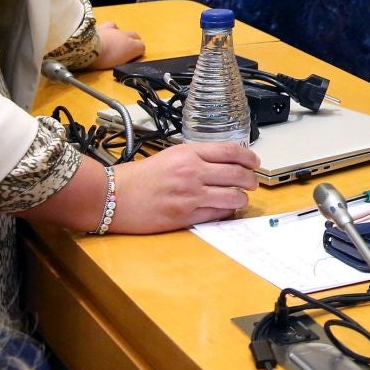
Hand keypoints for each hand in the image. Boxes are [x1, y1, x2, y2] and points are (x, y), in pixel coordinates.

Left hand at [91, 21, 144, 69]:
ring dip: (121, 35)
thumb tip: (126, 58)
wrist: (87, 47)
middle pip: (135, 36)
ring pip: (122, 30)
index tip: (133, 56)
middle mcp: (125, 35)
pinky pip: (110, 26)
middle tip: (127, 49)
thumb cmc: (103, 60)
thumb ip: (124, 60)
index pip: (141, 46)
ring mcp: (114, 30)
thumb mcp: (117, 65)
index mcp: (131, 47)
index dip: (138, 51)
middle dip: (133, 41)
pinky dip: (109, 30)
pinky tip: (105, 34)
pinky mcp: (103, 26)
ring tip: (114, 42)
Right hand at [110, 141, 260, 232]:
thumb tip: (225, 162)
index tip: (255, 162)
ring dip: (242, 198)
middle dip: (251, 180)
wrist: (114, 196)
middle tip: (253, 182)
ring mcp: (190, 196)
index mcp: (189, 153)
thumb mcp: (171, 155)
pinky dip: (227, 213)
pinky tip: (226, 210)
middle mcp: (192, 172)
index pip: (231, 151)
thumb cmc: (140, 177)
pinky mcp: (184, 217)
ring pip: (232, 197)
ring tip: (241, 198)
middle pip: (237, 174)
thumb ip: (198, 157)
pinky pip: (217, 215)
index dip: (249, 158)